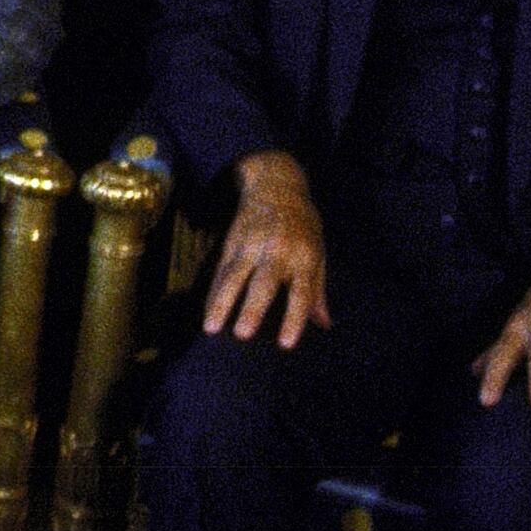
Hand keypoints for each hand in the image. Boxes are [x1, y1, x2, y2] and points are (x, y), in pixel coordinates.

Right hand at [204, 151, 331, 346]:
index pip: (301, 293)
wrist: (276, 184)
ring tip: (210, 328)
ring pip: (233, 277)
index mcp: (305, 257)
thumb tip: (323, 324)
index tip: (284, 345)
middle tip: (241, 335)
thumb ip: (318, 290)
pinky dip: (213, 292)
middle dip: (251, 309)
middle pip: (263, 284)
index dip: (294, 319)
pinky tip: (207, 311)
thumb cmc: (303, 225)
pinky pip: (220, 270)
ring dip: (221, 303)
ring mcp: (251, 245)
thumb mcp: (318, 253)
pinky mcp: (232, 241)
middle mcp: (278, 251)